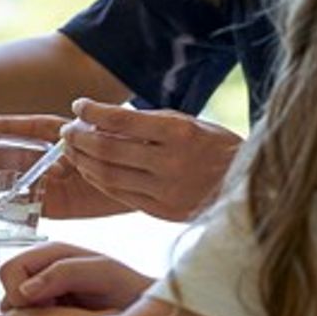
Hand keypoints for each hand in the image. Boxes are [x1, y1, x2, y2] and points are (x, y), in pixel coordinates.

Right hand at [0, 115, 130, 218]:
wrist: (144, 180)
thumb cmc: (126, 149)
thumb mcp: (106, 133)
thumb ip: (86, 133)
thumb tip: (69, 138)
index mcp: (54, 133)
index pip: (19, 128)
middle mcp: (47, 156)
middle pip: (8, 156)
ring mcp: (48, 181)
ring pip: (11, 181)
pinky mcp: (55, 206)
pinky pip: (26, 207)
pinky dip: (8, 207)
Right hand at [0, 241, 152, 312]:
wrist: (145, 312)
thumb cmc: (130, 288)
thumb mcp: (102, 273)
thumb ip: (63, 273)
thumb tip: (24, 292)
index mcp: (51, 253)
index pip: (9, 270)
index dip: (18, 291)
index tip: (44, 307)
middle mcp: (43, 272)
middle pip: (5, 291)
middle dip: (21, 309)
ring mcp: (44, 296)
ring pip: (11, 312)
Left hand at [58, 100, 242, 221]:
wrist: (248, 187)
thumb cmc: (217, 148)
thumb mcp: (189, 123)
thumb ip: (149, 122)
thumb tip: (104, 119)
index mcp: (179, 132)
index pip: (121, 120)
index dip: (92, 111)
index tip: (79, 104)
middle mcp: (171, 162)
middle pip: (108, 149)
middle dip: (80, 137)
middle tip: (68, 129)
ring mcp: (166, 190)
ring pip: (108, 175)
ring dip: (83, 161)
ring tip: (73, 150)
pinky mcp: (163, 211)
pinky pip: (120, 194)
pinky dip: (100, 180)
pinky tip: (90, 170)